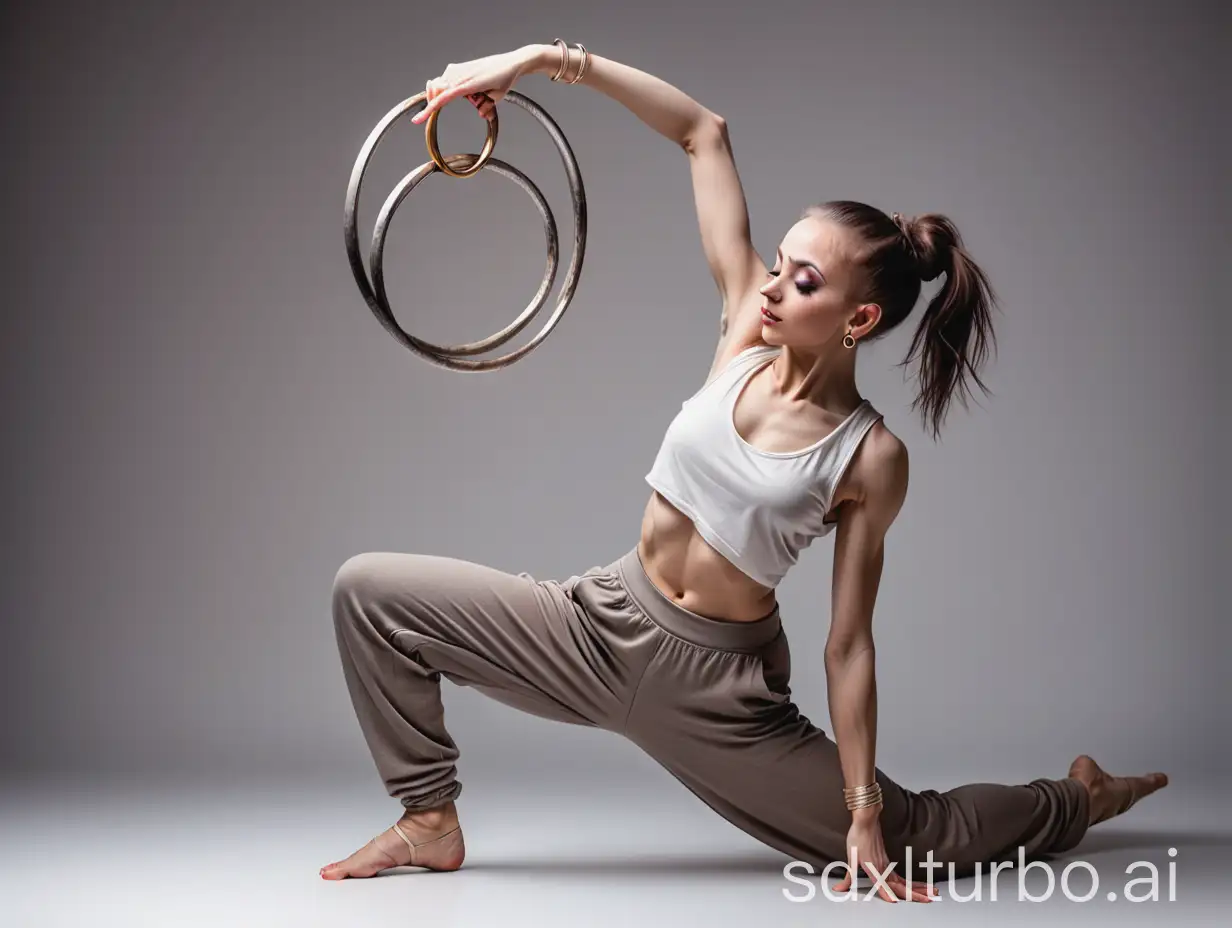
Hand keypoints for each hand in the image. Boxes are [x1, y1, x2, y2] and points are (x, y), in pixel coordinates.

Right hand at [410, 49, 533, 124]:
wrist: (509, 63)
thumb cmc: (504, 79)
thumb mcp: (497, 97)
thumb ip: (487, 107)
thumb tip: (481, 113)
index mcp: (468, 84)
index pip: (443, 97)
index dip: (429, 109)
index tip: (417, 120)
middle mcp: (459, 74)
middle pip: (435, 90)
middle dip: (436, 102)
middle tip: (445, 110)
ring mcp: (456, 69)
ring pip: (438, 86)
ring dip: (446, 96)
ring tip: (472, 97)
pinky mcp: (457, 67)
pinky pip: (444, 80)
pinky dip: (448, 89)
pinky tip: (464, 92)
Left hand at [832, 814, 939, 902]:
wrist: (866, 820)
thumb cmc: (858, 837)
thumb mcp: (850, 858)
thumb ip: (848, 878)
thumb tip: (839, 888)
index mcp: (874, 868)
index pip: (882, 885)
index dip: (887, 894)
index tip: (894, 902)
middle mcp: (884, 868)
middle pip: (901, 884)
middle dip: (916, 893)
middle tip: (930, 900)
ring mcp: (888, 865)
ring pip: (905, 880)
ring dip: (919, 887)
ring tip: (932, 891)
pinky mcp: (888, 862)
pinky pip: (902, 876)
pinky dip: (913, 882)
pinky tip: (919, 886)